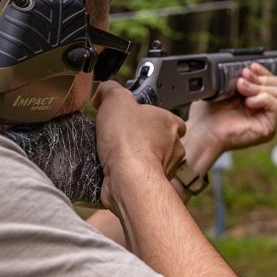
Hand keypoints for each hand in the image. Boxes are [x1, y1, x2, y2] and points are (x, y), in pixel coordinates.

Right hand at [91, 80, 186, 210]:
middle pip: (161, 141)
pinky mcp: (150, 187)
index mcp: (170, 123)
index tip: (135, 119)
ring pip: (152, 162)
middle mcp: (173, 147)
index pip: (169, 119)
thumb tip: (103, 92)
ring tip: (115, 155)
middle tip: (122, 138)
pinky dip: (129, 176)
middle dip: (143, 140)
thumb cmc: (128, 140)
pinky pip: (140, 179)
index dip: (151, 118)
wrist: (127, 177)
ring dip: (136, 159)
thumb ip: (110, 90)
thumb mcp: (115, 99)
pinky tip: (115, 171)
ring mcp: (165, 170)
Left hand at [185, 62, 276, 167]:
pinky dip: (263, 99)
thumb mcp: (222, 89)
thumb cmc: (207, 114)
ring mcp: (265, 119)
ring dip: (258, 87)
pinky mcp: (268, 129)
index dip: (262, 71)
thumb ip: (236, 77)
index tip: (250, 67)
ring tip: (241, 90)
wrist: (202, 132)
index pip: (270, 80)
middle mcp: (261, 109)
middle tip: (241, 81)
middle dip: (259, 78)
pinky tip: (248, 103)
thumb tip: (248, 69)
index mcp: (252, 99)